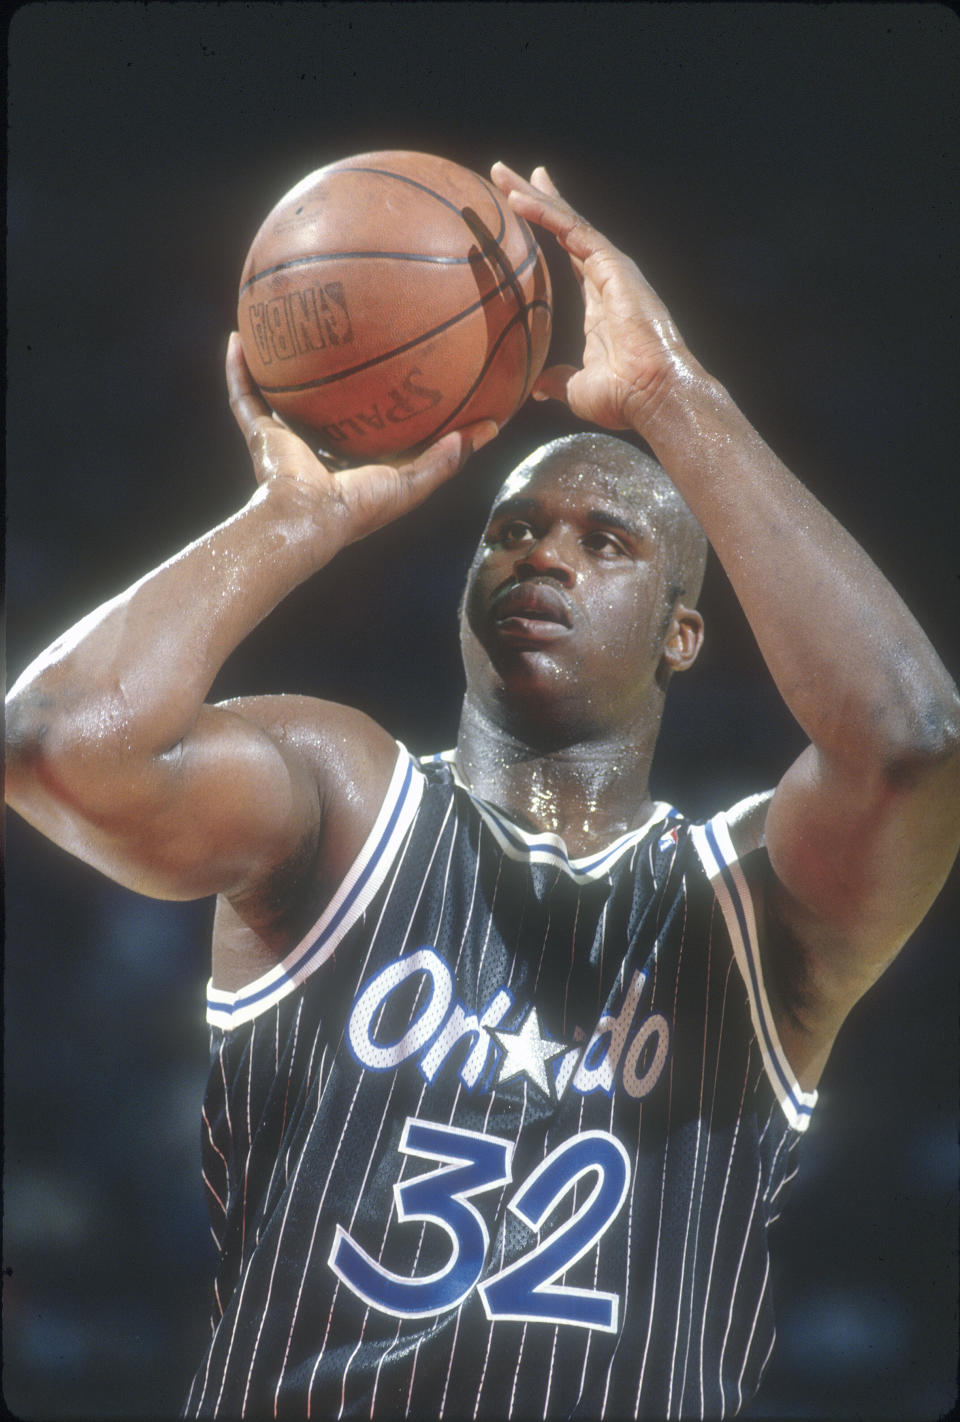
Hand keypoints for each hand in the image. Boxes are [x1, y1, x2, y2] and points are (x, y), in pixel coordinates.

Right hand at [225, 333, 497, 541]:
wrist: (309, 517)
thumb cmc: (360, 508)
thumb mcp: (413, 483)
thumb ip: (446, 458)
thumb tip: (486, 429)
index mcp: (352, 461)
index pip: (368, 424)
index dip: (381, 401)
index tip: (398, 370)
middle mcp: (317, 447)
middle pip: (324, 403)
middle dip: (331, 374)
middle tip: (340, 334)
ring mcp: (286, 440)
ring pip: (280, 394)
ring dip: (277, 365)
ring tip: (282, 325)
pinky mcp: (261, 434)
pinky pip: (244, 395)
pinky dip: (237, 369)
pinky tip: (238, 336)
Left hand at [491, 163, 690, 432]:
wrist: (654, 396)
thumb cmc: (624, 398)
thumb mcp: (577, 389)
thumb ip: (557, 382)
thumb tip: (536, 388)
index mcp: (598, 302)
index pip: (568, 252)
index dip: (546, 226)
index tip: (521, 204)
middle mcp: (605, 278)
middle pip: (565, 227)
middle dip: (536, 198)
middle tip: (504, 174)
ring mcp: (611, 269)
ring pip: (567, 221)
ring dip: (534, 196)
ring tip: (502, 174)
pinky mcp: (614, 266)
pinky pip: (574, 231)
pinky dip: (546, 213)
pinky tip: (519, 199)